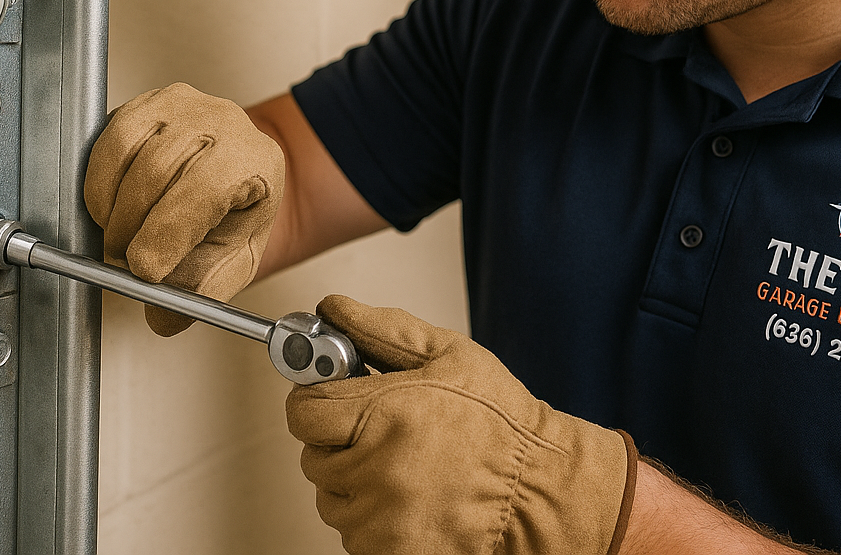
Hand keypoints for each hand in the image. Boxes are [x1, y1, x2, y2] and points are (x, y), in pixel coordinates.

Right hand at [83, 83, 284, 334]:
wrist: (235, 171)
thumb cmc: (236, 212)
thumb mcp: (234, 259)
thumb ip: (203, 293)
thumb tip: (162, 319)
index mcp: (255, 158)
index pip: (206, 188)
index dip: (168, 232)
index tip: (144, 269)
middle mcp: (222, 121)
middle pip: (160, 170)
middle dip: (133, 228)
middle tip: (123, 264)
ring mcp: (182, 105)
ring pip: (130, 153)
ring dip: (113, 208)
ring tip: (118, 239)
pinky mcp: (145, 103)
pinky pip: (109, 140)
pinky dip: (100, 183)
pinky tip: (110, 209)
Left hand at [286, 295, 636, 554]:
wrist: (538, 488)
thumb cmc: (499, 422)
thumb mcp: (448, 355)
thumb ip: (382, 331)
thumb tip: (333, 310)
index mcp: (384, 413)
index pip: (303, 411)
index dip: (315, 400)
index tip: (334, 398)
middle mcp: (375, 469)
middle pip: (313, 455)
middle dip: (339, 441)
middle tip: (381, 432)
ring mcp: (379, 517)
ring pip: (331, 497)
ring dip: (354, 481)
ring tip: (403, 467)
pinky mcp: (387, 550)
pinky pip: (354, 531)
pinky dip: (372, 516)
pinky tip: (410, 498)